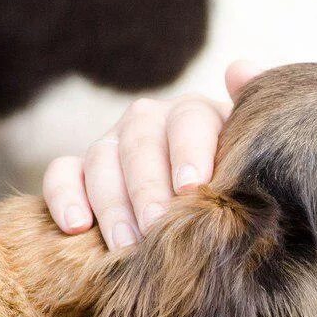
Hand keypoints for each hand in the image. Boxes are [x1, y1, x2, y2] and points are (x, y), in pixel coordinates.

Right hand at [42, 60, 262, 248]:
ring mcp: (112, 145)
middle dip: (147, 188)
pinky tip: (76, 226)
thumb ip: (252, 114)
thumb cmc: (239, 186)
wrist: (208, 210)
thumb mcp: (254, 155)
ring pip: (101, 162)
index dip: (189, 151)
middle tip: (157, 226)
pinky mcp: (80, 171)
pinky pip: (62, 175)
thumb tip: (240, 70)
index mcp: (196, 116)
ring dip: (111, 204)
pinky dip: (63, 197)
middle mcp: (150, 123)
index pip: (189, 121)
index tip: (192, 186)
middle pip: (141, 145)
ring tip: (126, 245)